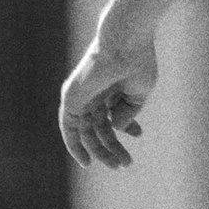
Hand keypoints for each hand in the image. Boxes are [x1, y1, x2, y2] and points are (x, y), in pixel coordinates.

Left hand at [59, 34, 156, 169]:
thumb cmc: (136, 61)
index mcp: (109, 88)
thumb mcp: (138, 93)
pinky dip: (74, 146)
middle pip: (99, 128)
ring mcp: (80, 96)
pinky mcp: (71, 98)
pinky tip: (86, 161)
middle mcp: (92, 93)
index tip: (139, 136)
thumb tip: (116, 129)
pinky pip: (69, 129)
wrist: (126, 42)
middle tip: (126, 164)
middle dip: (113, 147)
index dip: (126, 130)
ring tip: (118, 165)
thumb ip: (127, 113)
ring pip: (86, 132)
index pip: (112, 116)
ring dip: (101, 151)